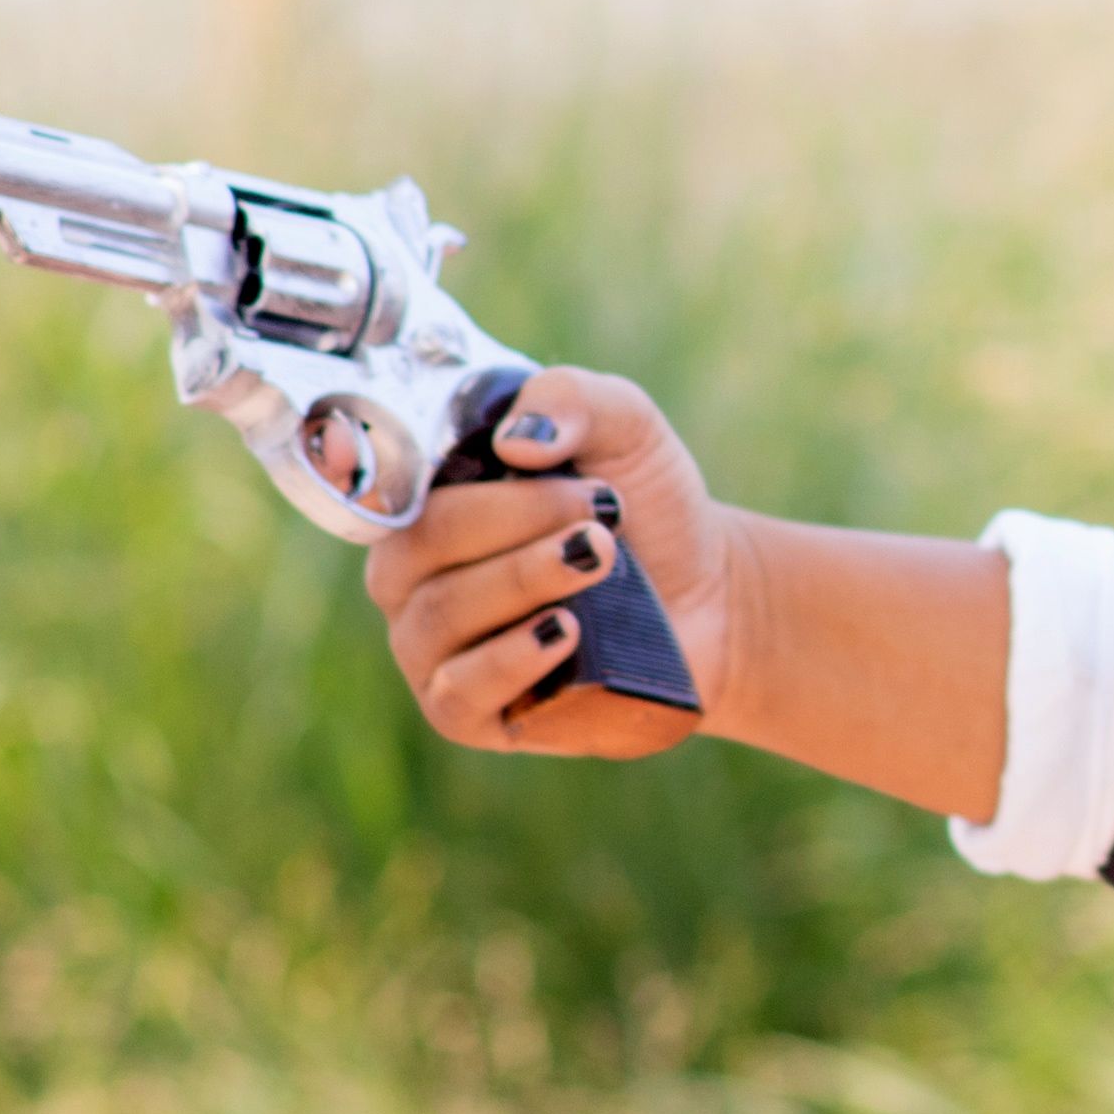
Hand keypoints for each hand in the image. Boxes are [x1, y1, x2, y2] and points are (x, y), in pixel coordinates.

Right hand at [360, 365, 737, 757]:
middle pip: (418, 551)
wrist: (708, 593)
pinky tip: (565, 632)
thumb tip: (517, 440)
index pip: (405, 489)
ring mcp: (432, 648)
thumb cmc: (645, 506)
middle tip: (603, 523)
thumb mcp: (626, 429)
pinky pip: (458, 692)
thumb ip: (574, 401)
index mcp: (427, 503)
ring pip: (438, 618)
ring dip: (522, 583)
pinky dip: (510, 659)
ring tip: (600, 562)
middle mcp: (413, 577)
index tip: (574, 475)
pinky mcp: (466, 712)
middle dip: (514, 528)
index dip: (485, 485)